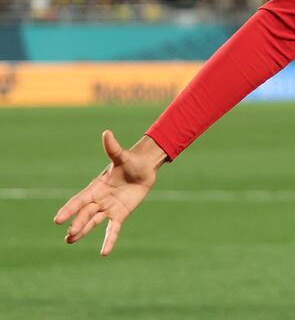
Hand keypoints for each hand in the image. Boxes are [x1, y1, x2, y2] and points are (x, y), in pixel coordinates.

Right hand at [53, 131, 165, 255]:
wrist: (144, 169)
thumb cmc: (131, 161)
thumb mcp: (122, 156)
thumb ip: (113, 148)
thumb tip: (107, 133)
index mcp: (96, 187)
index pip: (79, 199)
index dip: (69, 209)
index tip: (57, 219)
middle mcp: (99, 199)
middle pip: (85, 213)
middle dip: (77, 223)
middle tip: (68, 234)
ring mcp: (108, 208)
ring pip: (93, 222)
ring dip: (83, 231)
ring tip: (70, 240)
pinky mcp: (120, 214)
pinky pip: (112, 229)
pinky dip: (109, 240)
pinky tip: (104, 253)